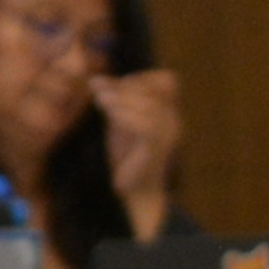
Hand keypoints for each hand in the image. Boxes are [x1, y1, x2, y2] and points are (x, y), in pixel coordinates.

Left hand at [90, 65, 183, 223]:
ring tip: (99, 99)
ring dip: (121, 99)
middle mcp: (173, 121)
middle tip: (98, 88)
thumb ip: (115, 100)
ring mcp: (168, 135)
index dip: (138, 77)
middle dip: (125, 86)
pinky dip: (125, 116)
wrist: (135, 190)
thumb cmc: (127, 155)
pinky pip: (146, 126)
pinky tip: (108, 114)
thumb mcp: (120, 120)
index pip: (165, 80)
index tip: (113, 85)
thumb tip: (95, 80)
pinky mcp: (157, 149)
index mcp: (168, 112)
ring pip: (149, 106)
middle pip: (155, 90)